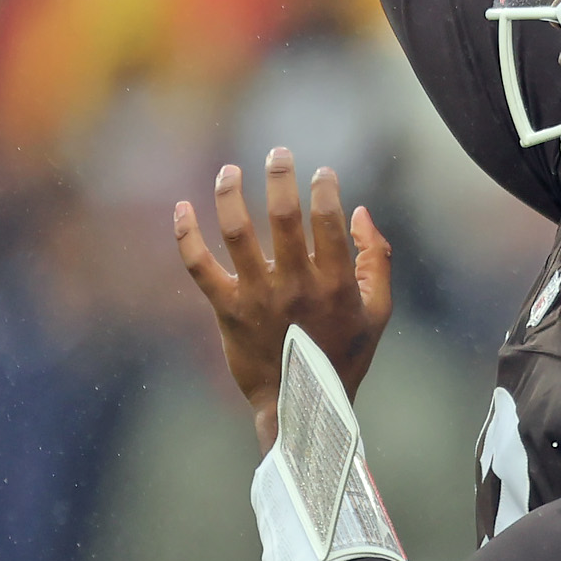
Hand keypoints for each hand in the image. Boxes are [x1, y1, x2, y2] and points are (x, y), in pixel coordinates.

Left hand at [174, 148, 394, 449]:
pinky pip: (199, 266)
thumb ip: (377, 260)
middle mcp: (296, 286)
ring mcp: (258, 297)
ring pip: (237, 233)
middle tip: (278, 152)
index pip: (328, 221)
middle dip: (281, 176)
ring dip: (231, 194)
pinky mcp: (227, 311)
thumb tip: (359, 212)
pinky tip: (182, 208)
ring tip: (229, 171)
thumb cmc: (343, 356)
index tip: (321, 172)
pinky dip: (186, 235)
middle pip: (284, 217)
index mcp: (334, 284)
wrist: (302, 408)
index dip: (324, 188)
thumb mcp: (378, 312)